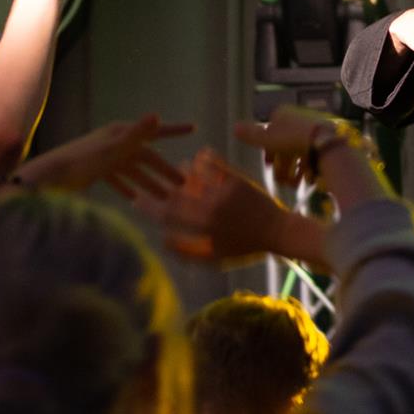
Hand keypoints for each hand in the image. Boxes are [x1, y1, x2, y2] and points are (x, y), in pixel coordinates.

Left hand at [14, 114, 192, 197]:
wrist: (50, 177)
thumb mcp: (114, 149)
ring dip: (148, 183)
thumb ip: (136, 134)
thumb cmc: (83, 161)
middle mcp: (114, 142)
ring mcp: (104, 157)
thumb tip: (156, 115)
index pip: (153, 131)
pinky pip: (116, 178)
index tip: (193, 128)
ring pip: (133, 170)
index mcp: (121, 133)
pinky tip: (133, 199)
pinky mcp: (94, 171)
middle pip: (145, 156)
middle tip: (182, 184)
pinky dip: (126, 187)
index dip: (173, 130)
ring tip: (163, 199)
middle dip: (164, 170)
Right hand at [142, 149, 295, 265]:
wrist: (277, 231)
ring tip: (179, 171)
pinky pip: (214, 163)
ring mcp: (223, 191)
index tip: (136, 200)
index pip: (166, 214)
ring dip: (181, 171)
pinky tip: (199, 157)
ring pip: (192, 173)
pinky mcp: (236, 179)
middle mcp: (210, 206)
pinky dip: (203, 158)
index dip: (148, 207)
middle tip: (148, 181)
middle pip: (174, 192)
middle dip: (157, 186)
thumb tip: (162, 240)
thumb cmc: (245, 247)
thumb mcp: (215, 256)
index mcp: (203, 226)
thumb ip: (187, 251)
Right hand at [232, 106, 391, 206]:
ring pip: (298, 153)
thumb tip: (234, 127)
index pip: (270, 134)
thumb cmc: (292, 140)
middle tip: (283, 181)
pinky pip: (314, 156)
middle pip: (285, 147)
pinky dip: (309, 169)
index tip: (270, 165)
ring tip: (295, 184)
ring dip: (294, 171)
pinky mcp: (325, 141)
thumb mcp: (267, 139)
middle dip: (282, 166)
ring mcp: (312, 130)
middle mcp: (297, 120)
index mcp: (283, 115)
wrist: (325, 144)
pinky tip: (308, 179)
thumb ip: (251, 135)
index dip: (269, 152)